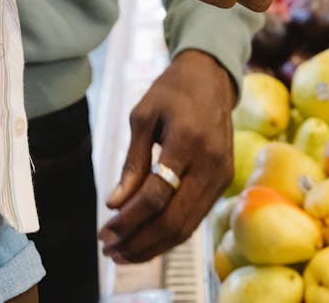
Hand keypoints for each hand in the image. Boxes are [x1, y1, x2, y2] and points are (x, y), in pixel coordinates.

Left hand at [99, 51, 234, 262]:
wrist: (211, 76)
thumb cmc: (171, 91)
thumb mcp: (142, 115)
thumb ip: (132, 161)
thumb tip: (114, 204)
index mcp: (188, 140)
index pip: (156, 194)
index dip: (128, 220)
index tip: (104, 233)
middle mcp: (211, 163)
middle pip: (174, 219)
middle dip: (139, 241)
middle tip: (110, 250)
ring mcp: (222, 175)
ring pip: (188, 226)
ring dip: (154, 245)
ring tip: (124, 253)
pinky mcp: (224, 181)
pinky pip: (197, 217)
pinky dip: (170, 233)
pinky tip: (147, 239)